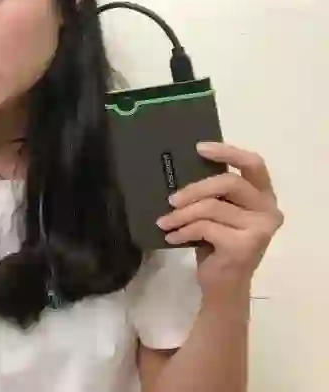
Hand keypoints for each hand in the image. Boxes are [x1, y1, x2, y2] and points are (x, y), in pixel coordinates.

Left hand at [156, 142, 283, 300]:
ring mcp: (260, 229)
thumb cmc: (217, 243)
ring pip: (211, 207)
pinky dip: (183, 231)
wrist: (224, 285)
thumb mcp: (217, 212)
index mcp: (263, 196)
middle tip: (170, 199)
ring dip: (181, 215)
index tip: (199, 148)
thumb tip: (180, 168)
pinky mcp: (245, 246)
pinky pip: (205, 227)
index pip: (253, 164)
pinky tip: (172, 237)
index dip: (228, 152)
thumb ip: (213, 193)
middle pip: (228, 183)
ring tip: (164, 222)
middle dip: (194, 189)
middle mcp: (268, 209)